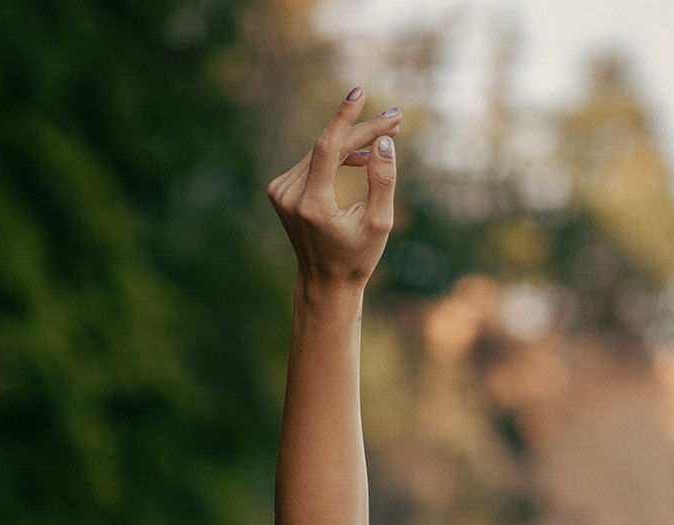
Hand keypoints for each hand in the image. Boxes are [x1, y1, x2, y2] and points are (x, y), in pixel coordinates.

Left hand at [266, 91, 401, 294]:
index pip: (325, 148)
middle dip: (362, 132)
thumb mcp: (379, 224)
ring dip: (352, 143)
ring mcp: (280, 191)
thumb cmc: (357, 256)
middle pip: (327, 147)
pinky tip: (361, 158)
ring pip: (321, 151)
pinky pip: (313, 161)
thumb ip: (384, 181)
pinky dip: (336, 156)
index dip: (344, 118)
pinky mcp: (279, 189)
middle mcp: (290, 195)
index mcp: (312, 206)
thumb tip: (386, 141)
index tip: (359, 93)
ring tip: (385, 138)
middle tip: (395, 119)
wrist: (325, 282)